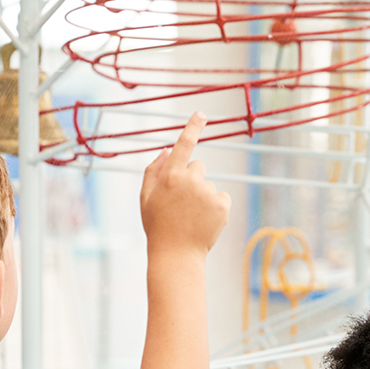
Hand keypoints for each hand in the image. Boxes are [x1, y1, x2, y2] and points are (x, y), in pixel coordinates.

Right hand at [139, 113, 230, 255]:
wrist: (176, 255)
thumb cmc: (158, 225)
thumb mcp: (146, 197)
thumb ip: (153, 170)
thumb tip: (167, 149)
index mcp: (170, 176)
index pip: (184, 145)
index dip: (193, 127)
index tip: (202, 113)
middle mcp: (190, 180)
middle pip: (198, 167)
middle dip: (191, 179)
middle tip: (181, 203)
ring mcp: (208, 192)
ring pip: (209, 184)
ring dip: (202, 196)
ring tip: (191, 216)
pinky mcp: (222, 205)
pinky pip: (221, 196)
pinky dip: (216, 206)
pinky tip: (204, 220)